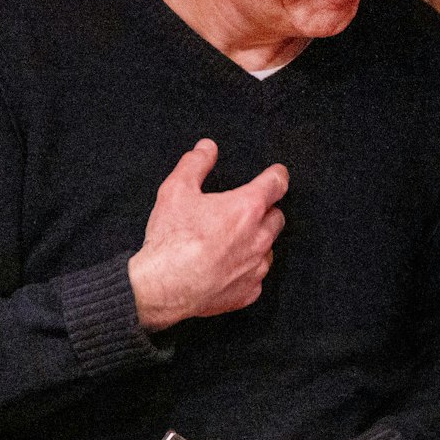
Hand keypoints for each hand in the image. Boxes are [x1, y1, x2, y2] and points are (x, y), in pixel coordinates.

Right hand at [128, 138, 287, 330]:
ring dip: (256, 241)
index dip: (277, 176)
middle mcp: (259, 237)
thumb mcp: (176, 190)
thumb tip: (207, 148)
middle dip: (264, 211)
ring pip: (268, 248)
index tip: (277, 175)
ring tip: (229, 241)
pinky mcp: (249, 291)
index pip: (276, 184)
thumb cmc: (171, 239)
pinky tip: (226, 267)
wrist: (162, 287)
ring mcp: (256, 267)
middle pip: (276, 217)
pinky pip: (256, 276)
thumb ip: (195, 164)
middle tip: (242, 212)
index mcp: (247, 208)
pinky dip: (245, 270)